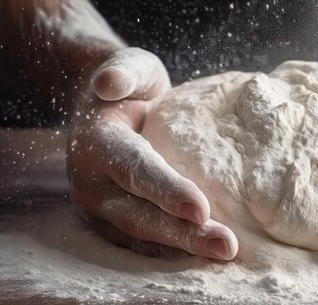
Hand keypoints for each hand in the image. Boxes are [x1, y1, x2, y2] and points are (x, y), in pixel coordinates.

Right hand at [67, 47, 237, 259]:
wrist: (104, 106)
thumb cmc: (128, 83)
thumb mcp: (129, 66)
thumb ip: (123, 70)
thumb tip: (108, 84)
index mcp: (96, 143)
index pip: (135, 170)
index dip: (166, 191)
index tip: (201, 209)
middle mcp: (92, 182)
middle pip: (139, 214)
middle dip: (183, 233)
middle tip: (226, 245)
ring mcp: (99, 206)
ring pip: (141, 234)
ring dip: (182, 247)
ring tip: (223, 252)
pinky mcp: (112, 220)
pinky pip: (142, 238)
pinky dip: (172, 249)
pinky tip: (204, 253)